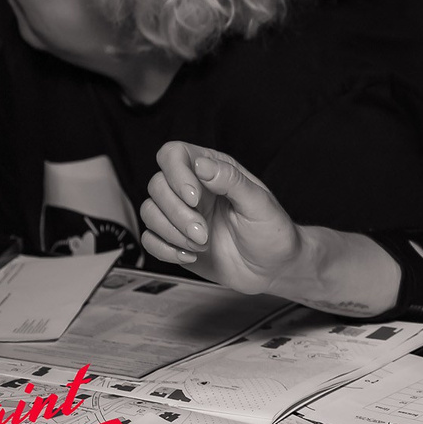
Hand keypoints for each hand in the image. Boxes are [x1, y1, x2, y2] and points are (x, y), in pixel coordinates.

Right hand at [139, 142, 305, 293]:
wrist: (273, 269)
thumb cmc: (272, 232)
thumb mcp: (259, 204)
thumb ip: (231, 181)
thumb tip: (202, 165)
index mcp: (214, 170)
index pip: (174, 154)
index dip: (176, 174)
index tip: (194, 198)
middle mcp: (193, 189)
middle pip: (157, 186)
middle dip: (177, 213)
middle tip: (204, 232)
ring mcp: (182, 215)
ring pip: (149, 212)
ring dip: (172, 232)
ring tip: (202, 244)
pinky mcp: (174, 239)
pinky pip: (149, 239)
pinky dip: (165, 250)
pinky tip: (190, 255)